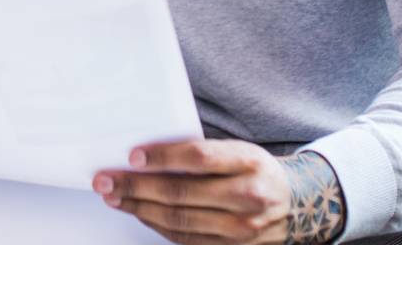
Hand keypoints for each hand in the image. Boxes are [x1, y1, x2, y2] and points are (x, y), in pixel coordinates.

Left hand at [93, 139, 342, 244]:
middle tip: (106, 179)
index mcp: (249, 162)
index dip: (163, 156)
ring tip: (114, 196)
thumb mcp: (240, 150)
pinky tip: (139, 213)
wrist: (295, 204)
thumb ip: (204, 153)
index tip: (133, 155)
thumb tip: (150, 155)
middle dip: (136, 186)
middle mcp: (247, 197)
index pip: (199, 157)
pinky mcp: (233, 251)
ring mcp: (241, 230)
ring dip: (139, 208)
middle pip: (181, 193)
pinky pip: (186, 240)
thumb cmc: (256, 170)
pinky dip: (157, 226)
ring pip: (179, 220)